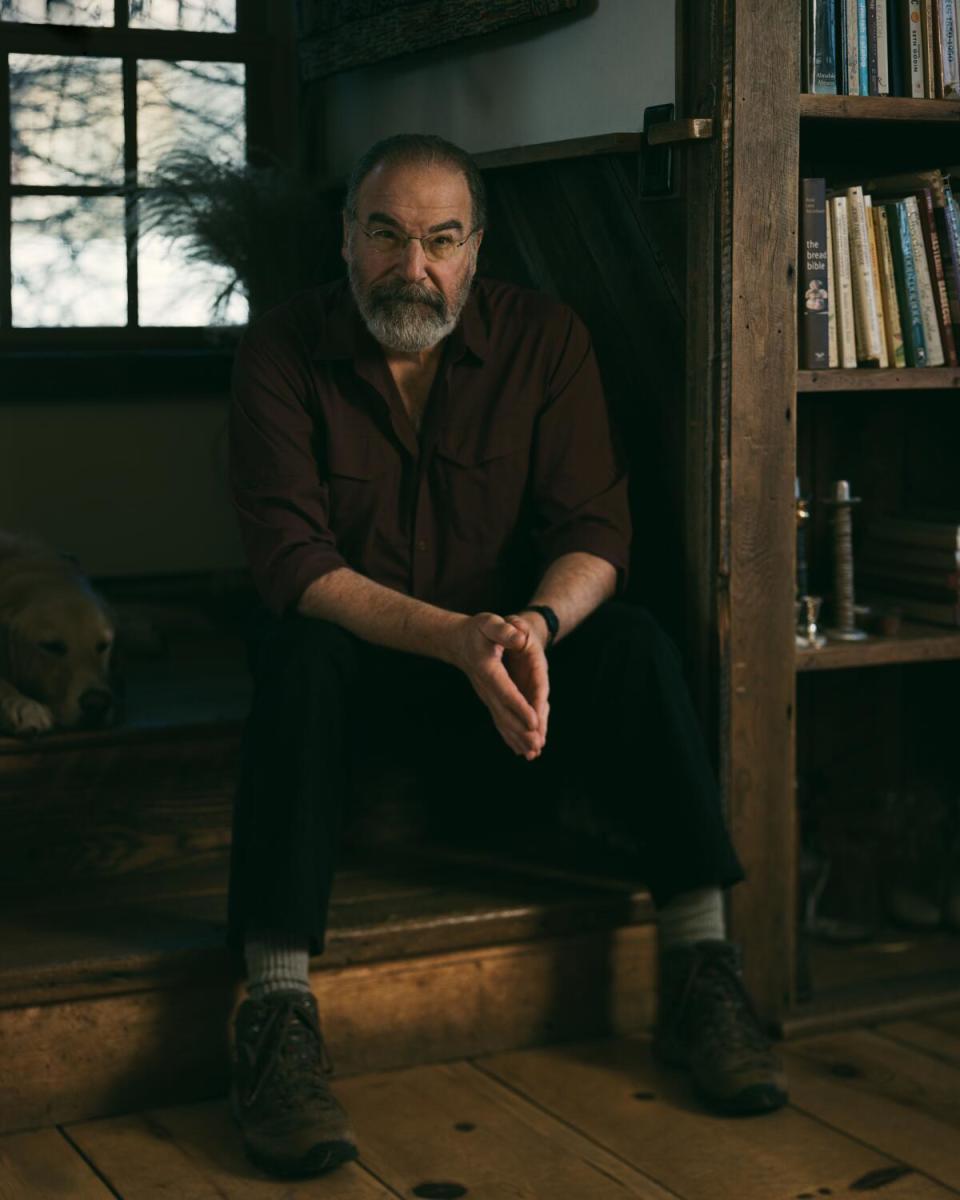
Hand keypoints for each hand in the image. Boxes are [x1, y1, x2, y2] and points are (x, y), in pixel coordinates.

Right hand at [447, 612, 545, 758]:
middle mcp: (487, 687)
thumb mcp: (489, 623)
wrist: (459, 642)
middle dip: (522, 730)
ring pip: (503, 720)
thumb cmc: (478, 630)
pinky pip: (501, 720)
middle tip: (537, 746)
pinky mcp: (491, 700)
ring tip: (533, 754)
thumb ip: (503, 630)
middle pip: (505, 712)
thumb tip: (520, 637)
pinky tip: (520, 750)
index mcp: (488, 669)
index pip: (506, 691)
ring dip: (518, 738)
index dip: (520, 707)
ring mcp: (488, 696)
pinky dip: (511, 736)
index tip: (533, 723)